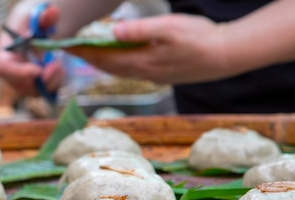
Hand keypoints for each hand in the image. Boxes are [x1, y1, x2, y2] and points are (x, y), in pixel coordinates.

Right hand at [0, 2, 64, 96]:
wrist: (36, 29)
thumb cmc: (31, 21)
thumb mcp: (36, 15)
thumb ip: (44, 16)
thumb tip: (52, 13)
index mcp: (5, 53)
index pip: (5, 69)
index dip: (20, 73)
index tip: (38, 70)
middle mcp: (11, 71)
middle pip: (22, 85)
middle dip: (42, 79)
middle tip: (57, 66)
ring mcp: (23, 81)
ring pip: (36, 91)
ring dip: (51, 81)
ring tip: (59, 65)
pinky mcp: (36, 85)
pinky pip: (45, 91)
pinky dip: (55, 83)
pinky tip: (60, 70)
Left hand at [66, 14, 235, 83]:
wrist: (227, 55)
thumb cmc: (200, 38)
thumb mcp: (169, 28)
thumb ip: (140, 30)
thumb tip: (113, 31)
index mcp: (143, 62)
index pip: (105, 59)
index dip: (85, 52)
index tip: (68, 46)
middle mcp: (144, 73)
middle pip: (108, 68)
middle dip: (89, 59)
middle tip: (72, 49)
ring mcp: (153, 76)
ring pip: (120, 71)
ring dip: (103, 63)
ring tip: (90, 53)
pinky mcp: (161, 75)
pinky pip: (131, 71)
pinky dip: (118, 64)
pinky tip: (118, 57)